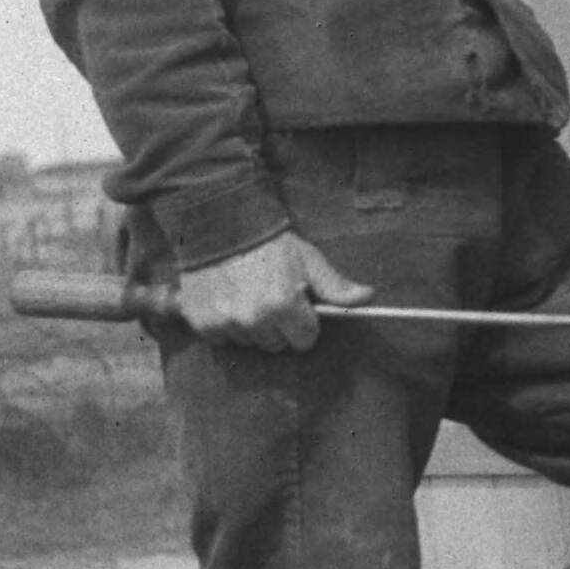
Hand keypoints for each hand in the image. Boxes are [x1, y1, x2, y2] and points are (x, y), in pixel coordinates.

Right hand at [175, 231, 372, 350]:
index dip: (305, 323)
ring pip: (251, 342)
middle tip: (270, 296)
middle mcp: (254, 320)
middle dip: (279, 325)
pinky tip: (227, 299)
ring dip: (252, 326)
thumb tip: (367, 298)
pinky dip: (226, 325)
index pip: (306, 340)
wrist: (218, 224)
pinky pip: (223, 339)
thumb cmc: (268, 241)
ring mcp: (226, 324)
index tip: (298, 306)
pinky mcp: (202, 324)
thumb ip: (334, 285)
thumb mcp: (307, 259)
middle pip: (277, 345)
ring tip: (247, 294)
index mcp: (283, 306)